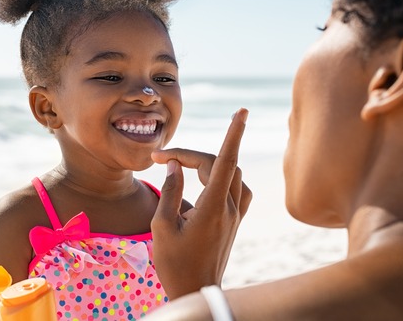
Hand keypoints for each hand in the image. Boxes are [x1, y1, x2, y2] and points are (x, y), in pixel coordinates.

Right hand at [150, 108, 251, 298]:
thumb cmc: (174, 263)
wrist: (196, 291)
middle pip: (220, 165)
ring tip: (184, 167)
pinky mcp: (235, 222)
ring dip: (211, 163)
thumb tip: (175, 165)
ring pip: (233, 175)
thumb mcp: (161, 227)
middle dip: (192, 155)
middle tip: (162, 159)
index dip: (233, 134)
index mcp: (211, 209)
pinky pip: (238, 189)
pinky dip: (224, 177)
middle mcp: (229, 209)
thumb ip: (169, 192)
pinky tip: (207, 181)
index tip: (241, 111)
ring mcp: (235, 216)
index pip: (225, 162)